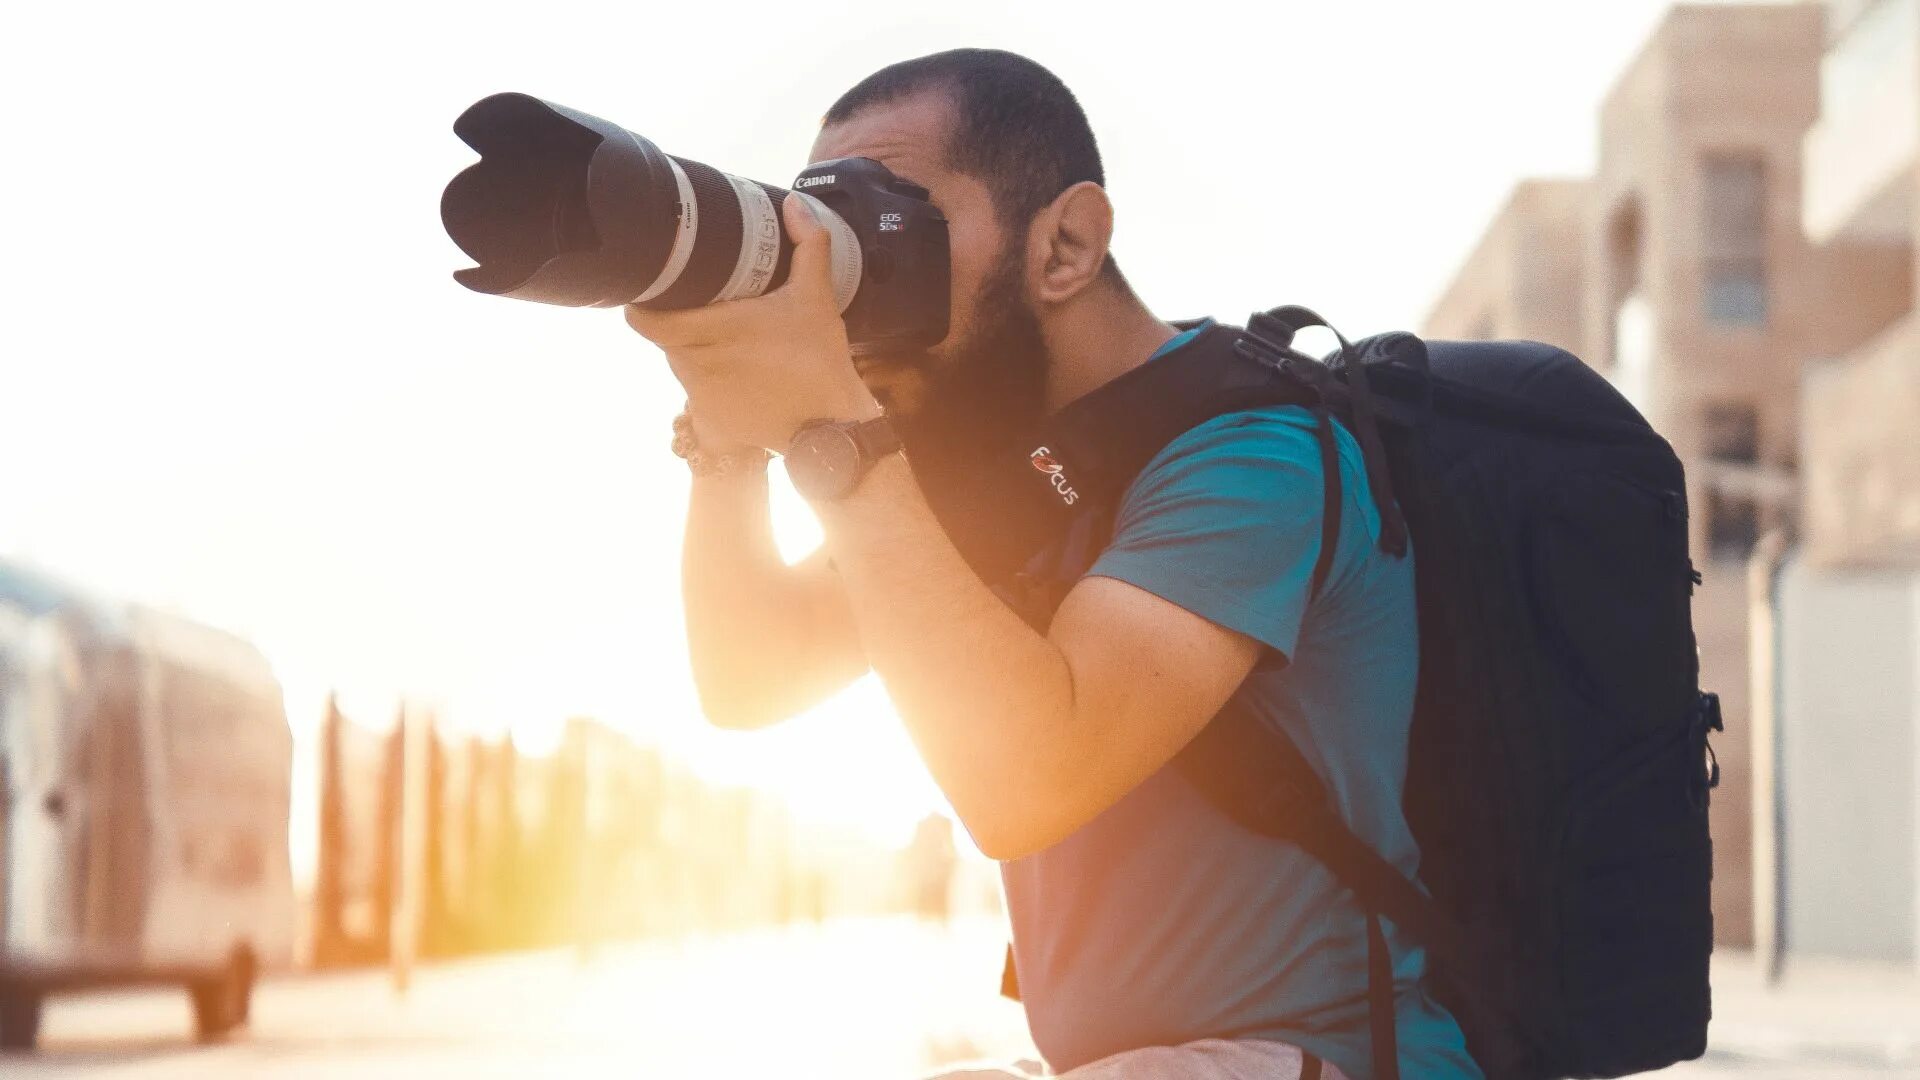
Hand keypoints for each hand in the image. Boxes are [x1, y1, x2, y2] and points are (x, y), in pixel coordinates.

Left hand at [626, 195, 879, 451]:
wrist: (830, 428)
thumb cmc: (818, 360)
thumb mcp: (816, 298)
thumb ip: (807, 247)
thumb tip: (794, 204)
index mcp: (710, 330)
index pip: (643, 320)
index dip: (641, 304)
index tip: (653, 290)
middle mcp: (696, 364)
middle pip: (665, 338)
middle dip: (681, 322)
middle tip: (708, 308)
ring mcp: (700, 397)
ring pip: (682, 365)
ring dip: (697, 352)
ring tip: (730, 342)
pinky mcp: (710, 423)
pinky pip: (697, 396)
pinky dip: (712, 384)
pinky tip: (742, 378)